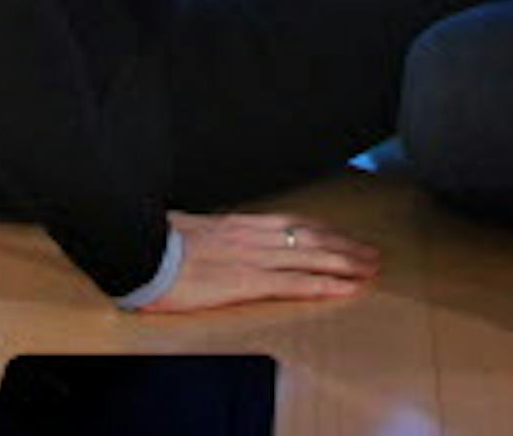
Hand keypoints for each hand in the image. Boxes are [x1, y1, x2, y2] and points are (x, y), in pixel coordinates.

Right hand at [140, 211, 379, 312]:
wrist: (142, 249)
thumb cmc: (159, 242)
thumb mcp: (191, 228)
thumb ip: (212, 232)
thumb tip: (213, 235)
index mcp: (241, 224)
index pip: (294, 224)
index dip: (324, 231)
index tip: (344, 236)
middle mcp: (254, 236)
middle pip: (311, 238)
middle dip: (344, 246)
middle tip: (371, 253)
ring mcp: (252, 257)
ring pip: (310, 257)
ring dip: (343, 263)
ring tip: (367, 269)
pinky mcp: (245, 281)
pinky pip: (292, 283)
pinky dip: (320, 285)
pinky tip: (340, 288)